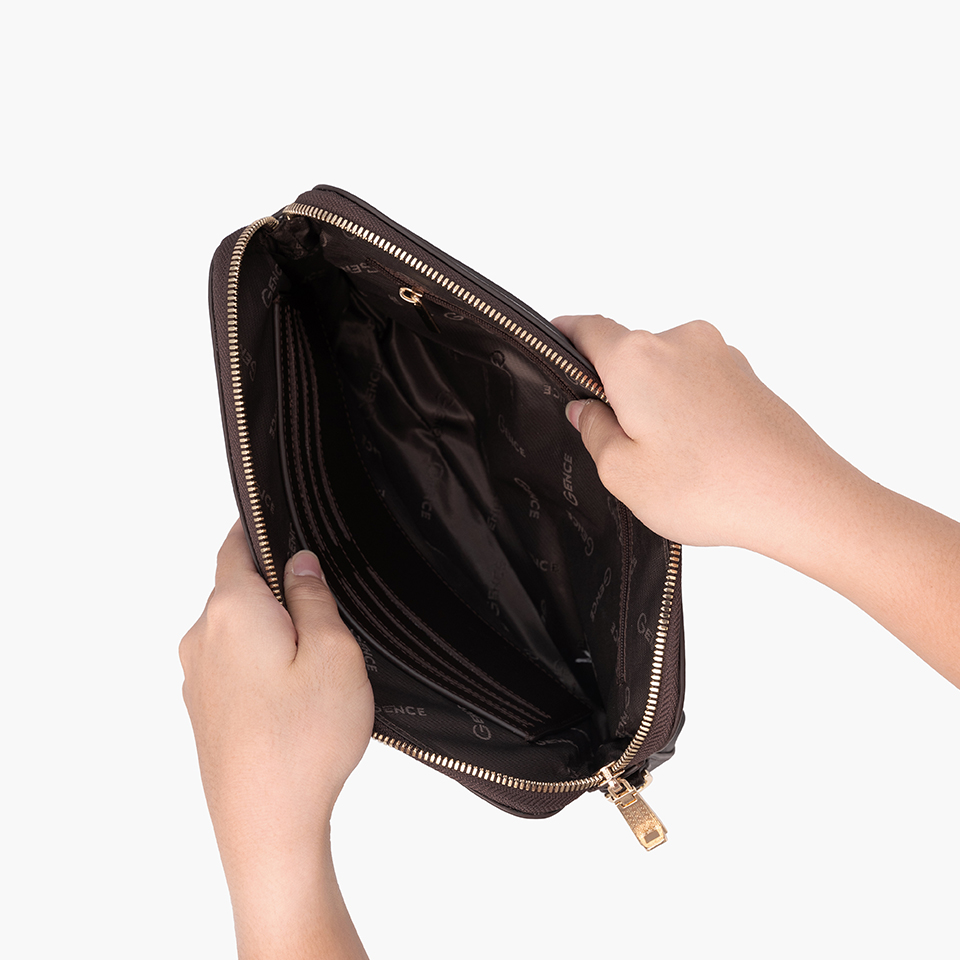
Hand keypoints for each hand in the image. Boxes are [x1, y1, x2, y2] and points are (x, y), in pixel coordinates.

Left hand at [180, 521, 372, 957]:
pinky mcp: (205, 713)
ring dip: (273, 633)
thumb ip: (314, 597)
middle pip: (238, 590)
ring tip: (319, 664)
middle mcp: (202, 638)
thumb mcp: (333, 652)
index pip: (237, 546)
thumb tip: (300, 563)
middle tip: (329, 611)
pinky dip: (262, 666)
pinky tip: (297, 698)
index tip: (287, 524)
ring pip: (238, 631)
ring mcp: (198, 679)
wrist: (267, 828)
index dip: (263, 530)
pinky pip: (233, 667)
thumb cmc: (304, 742)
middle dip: (279, 590)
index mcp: (231, 610)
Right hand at [553, 315, 959, 686]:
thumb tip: (586, 410)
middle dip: (615, 389)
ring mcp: (720, 356)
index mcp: (637, 358)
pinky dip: (688, 410)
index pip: (588, 328)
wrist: (800, 498)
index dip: (565, 336)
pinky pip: (700, 384)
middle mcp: (680, 342)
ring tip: (666, 459)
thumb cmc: (711, 487)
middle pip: (629, 353)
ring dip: (655, 402)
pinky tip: (697, 455)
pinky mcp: (748, 377)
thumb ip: (594, 432)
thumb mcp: (622, 473)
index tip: (553, 344)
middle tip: (615, 443)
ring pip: (666, 371)